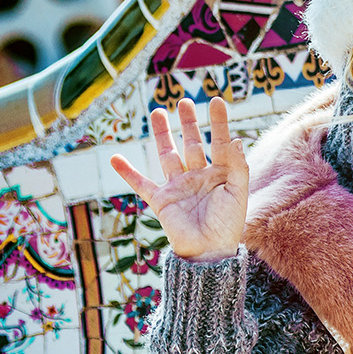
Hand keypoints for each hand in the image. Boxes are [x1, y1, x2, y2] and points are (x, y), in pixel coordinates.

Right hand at [109, 96, 247, 260]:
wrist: (207, 252)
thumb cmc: (227, 225)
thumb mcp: (237, 193)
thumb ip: (237, 166)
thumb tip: (237, 139)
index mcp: (219, 174)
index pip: (219, 141)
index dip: (218, 122)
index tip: (215, 101)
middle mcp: (198, 177)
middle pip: (191, 143)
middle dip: (188, 123)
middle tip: (183, 102)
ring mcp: (178, 186)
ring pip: (168, 154)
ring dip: (162, 134)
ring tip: (157, 112)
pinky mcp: (161, 200)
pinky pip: (141, 183)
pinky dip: (127, 171)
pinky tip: (115, 158)